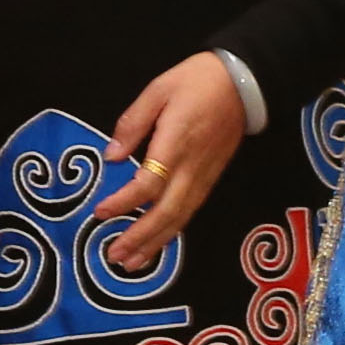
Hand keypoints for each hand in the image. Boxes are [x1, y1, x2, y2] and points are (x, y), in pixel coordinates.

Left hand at [97, 55, 246, 273]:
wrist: (245, 83)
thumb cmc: (197, 81)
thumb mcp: (158, 90)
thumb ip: (133, 123)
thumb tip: (110, 155)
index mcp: (176, 144)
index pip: (148, 184)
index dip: (124, 202)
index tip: (100, 213)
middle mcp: (192, 167)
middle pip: (166, 212)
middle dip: (139, 237)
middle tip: (113, 256)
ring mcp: (205, 176)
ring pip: (180, 218)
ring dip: (155, 243)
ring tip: (131, 263)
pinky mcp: (212, 179)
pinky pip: (190, 211)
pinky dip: (172, 232)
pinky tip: (158, 243)